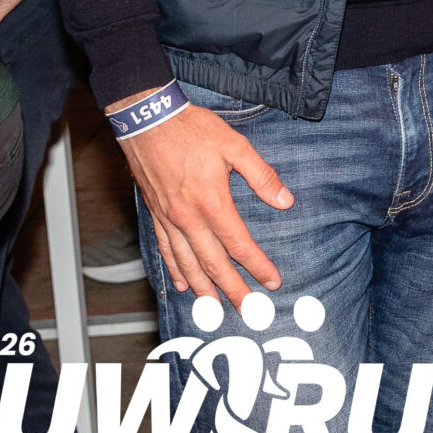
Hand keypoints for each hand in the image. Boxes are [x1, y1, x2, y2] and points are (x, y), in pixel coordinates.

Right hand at [114, 95, 292, 302]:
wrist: (148, 121)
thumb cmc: (192, 130)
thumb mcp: (235, 146)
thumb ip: (262, 176)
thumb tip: (285, 201)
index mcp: (212, 202)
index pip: (239, 244)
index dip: (257, 266)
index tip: (272, 282)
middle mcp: (188, 218)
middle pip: (213, 263)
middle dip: (233, 290)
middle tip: (249, 311)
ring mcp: (168, 219)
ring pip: (188, 263)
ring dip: (204, 289)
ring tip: (216, 308)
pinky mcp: (155, 214)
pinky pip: (166, 250)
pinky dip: (176, 269)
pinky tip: (184, 283)